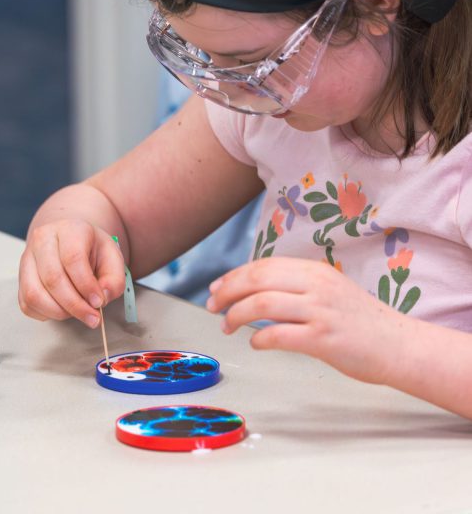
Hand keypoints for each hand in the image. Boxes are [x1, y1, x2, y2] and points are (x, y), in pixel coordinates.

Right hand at [18, 219, 125, 327]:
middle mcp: (43, 240)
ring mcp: (27, 258)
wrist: (69, 242)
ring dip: (59, 312)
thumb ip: (114, 279)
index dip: (86, 285)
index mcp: (69, 229)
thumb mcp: (112, 258)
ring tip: (77, 313)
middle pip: (52, 278)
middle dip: (74, 305)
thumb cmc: (91, 250)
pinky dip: (46, 314)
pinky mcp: (20, 278)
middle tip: (92, 317)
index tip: (98, 302)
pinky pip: (27, 304)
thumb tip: (102, 297)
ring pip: (35, 293)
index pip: (73, 258)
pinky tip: (63, 309)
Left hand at [206, 257, 409, 384]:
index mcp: (314, 271)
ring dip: (236, 315)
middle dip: (227, 291)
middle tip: (212, 306)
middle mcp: (315, 285)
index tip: (216, 287)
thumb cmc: (360, 321)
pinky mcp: (324, 339)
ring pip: (262, 303)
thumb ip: (297, 286)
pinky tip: (255, 343)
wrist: (398, 344)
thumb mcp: (328, 290)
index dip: (234, 276)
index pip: (263, 266)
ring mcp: (320, 311)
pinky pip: (280, 334)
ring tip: (227, 326)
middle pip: (257, 279)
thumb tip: (255, 291)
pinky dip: (259, 338)